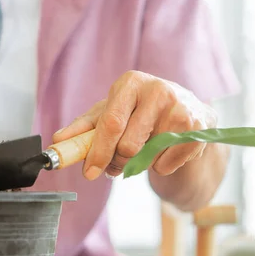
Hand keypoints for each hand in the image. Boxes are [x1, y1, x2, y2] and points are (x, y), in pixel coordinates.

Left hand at [53, 70, 217, 179]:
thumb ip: (84, 128)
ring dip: (140, 163)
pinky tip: (165, 150)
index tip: (89, 173)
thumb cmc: (140, 110)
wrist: (188, 108)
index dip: (98, 152)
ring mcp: (181, 109)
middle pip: (129, 146)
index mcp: (132, 82)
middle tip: (116, 164)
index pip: (111, 124)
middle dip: (117, 162)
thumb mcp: (111, 111)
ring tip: (145, 148)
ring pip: (148, 158)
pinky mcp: (197, 129)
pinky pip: (166, 165)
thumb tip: (57, 141)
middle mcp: (158, 91)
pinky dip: (160, 166)